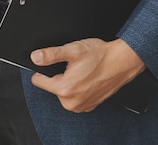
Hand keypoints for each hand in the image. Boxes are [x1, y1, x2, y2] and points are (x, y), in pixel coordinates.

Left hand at [30, 38, 145, 112]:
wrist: (122, 62)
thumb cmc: (100, 56)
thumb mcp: (72, 51)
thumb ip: (50, 55)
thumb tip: (35, 57)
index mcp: (64, 89)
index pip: (38, 81)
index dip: (43, 70)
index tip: (53, 64)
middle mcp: (72, 102)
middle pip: (52, 87)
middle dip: (59, 76)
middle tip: (73, 67)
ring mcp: (82, 106)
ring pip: (63, 92)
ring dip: (70, 82)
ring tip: (82, 72)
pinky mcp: (90, 106)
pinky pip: (75, 97)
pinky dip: (79, 88)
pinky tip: (88, 78)